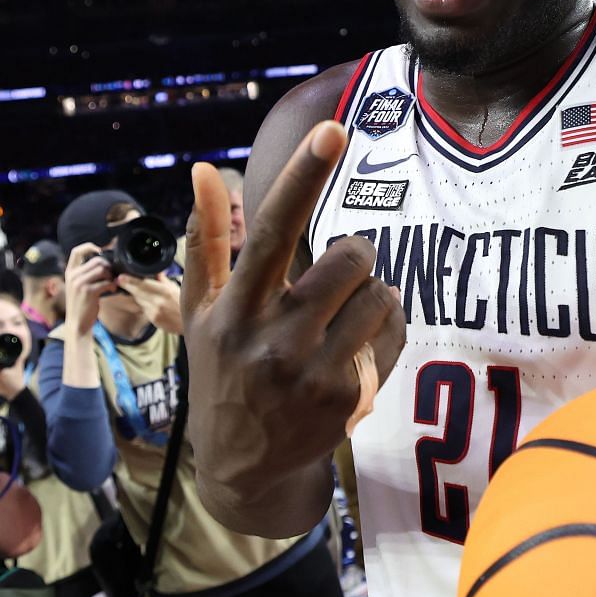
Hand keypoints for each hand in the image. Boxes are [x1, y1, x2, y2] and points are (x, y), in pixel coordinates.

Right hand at [64, 245, 115, 338]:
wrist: (77, 323)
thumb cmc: (81, 304)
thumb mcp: (77, 286)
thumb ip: (85, 274)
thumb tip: (103, 262)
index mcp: (69, 272)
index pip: (76, 251)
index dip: (89, 246)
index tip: (100, 250)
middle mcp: (73, 275)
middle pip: (96, 260)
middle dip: (108, 266)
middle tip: (111, 276)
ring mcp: (79, 283)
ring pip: (102, 269)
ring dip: (111, 276)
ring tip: (111, 284)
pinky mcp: (88, 291)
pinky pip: (106, 282)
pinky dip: (112, 285)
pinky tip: (112, 290)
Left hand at [118, 274, 182, 335]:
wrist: (190, 324)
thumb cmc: (184, 304)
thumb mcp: (176, 289)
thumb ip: (163, 281)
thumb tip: (155, 271)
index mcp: (165, 291)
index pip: (144, 284)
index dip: (130, 281)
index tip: (120, 277)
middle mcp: (158, 302)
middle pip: (138, 293)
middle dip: (128, 286)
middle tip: (119, 279)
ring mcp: (155, 312)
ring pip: (140, 301)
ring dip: (136, 295)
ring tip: (134, 289)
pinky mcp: (154, 320)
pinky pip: (144, 309)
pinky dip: (144, 305)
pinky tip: (148, 302)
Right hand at [181, 122, 405, 499]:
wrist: (242, 466)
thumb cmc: (222, 370)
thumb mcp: (202, 310)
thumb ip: (207, 238)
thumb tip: (201, 169)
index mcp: (234, 308)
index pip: (274, 229)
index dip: (304, 176)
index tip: (333, 130)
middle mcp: (271, 339)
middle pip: (350, 257)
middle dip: (355, 256)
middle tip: (340, 274)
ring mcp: (313, 373)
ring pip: (380, 295)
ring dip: (372, 294)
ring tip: (344, 316)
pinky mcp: (348, 400)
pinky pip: (393, 333)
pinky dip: (386, 329)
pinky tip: (358, 347)